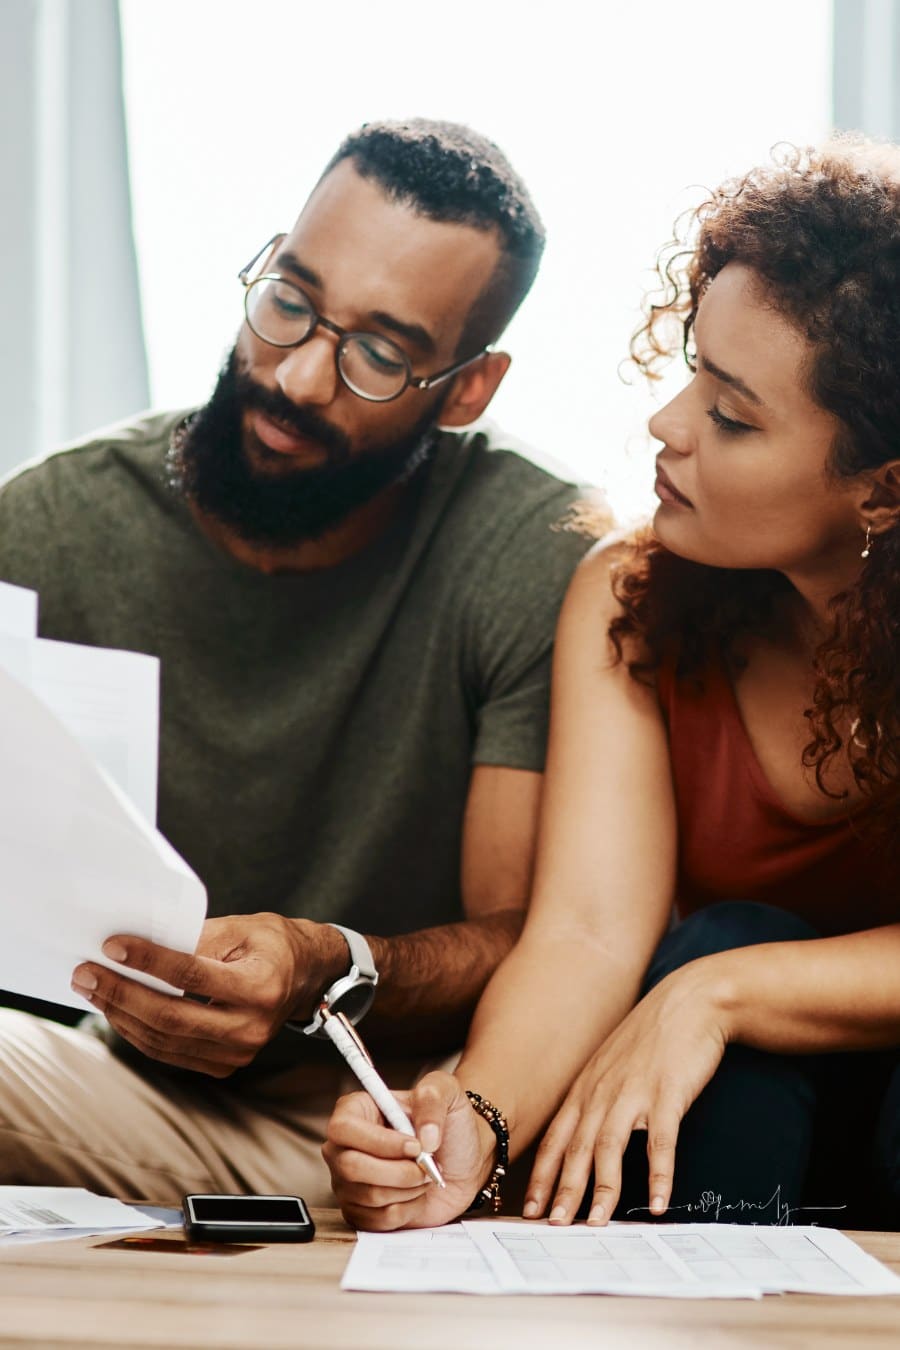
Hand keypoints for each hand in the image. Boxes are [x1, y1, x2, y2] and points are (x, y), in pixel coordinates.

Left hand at [70, 913, 347, 1075]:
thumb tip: (139, 948)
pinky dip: (138, 1032)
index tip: (113, 946)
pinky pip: (170, 1052)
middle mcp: (251, 1028)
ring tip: (93, 989)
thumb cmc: (272, 945)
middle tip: (86, 974)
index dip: (149, 961)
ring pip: (164, 1040)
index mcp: (260, 987)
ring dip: (121, 1014)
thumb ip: (195, 939)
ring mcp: (239, 1053)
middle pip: (171, 1017)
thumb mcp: (241, 928)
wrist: (305, 977)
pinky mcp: (225, 1065)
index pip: (192, 976)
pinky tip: (118, 1009)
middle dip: (121, 994)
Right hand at [323, 1070, 494, 1229]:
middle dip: (399, 1171)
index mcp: (356, 1110)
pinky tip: (415, 1194)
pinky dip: (407, 1209)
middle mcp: (344, 1146)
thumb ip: (432, 1098)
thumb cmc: (449, 1123)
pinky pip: (378, 1220)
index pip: (344, 1129)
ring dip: (408, 1189)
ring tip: (424, 1175)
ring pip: (368, 1195)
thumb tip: (424, 1137)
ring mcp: (348, 1182)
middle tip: (426, 1165)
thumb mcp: (447, 1091)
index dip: (379, 1142)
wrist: (463, 1162)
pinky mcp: (361, 1212)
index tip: (415, 1146)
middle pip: (351, 1167)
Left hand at [525, 963, 730, 1224]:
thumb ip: (597, 1097)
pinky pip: (661, 1141)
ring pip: (609, 1147)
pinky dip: (659, 1174)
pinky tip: (660, 1202)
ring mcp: (634, 1092)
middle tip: (553, 1225)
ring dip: (602, 1189)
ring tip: (597, 1223)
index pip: (556, 1137)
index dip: (542, 1174)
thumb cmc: (651, 1038)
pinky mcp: (667, 1092)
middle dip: (562, 1189)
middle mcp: (602, 1091)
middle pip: (576, 1147)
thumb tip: (585, 1135)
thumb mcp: (612, 1065)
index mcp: (587, 1088)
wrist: (688, 1001)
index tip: (531, 1207)